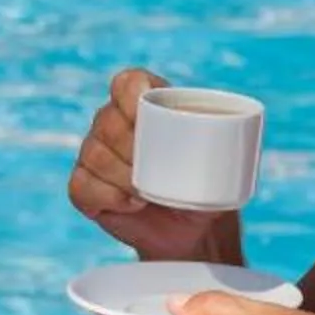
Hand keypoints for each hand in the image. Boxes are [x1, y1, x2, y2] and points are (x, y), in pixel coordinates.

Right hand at [69, 67, 241, 263]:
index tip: (144, 111)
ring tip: (145, 192)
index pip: (126, 83)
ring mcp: (96, 155)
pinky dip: (106, 195)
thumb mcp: (220, 159)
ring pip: (94, 154)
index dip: (130, 93)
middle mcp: (113, 124)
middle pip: (107, 122)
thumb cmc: (205, 186)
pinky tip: (130, 203)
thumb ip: (222, 139)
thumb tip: (233, 129)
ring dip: (119, 174)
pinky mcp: (86, 188)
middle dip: (128, 145)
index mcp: (144, 104)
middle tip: (152, 169)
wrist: (192, 230)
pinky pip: (81, 186)